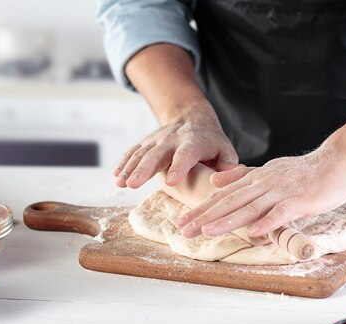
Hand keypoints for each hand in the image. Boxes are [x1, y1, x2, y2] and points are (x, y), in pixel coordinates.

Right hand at [114, 103, 238, 187]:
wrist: (192, 117)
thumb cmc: (211, 142)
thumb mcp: (226, 150)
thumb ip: (228, 166)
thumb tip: (229, 181)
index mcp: (193, 143)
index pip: (185, 155)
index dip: (179, 167)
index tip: (171, 181)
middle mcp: (172, 140)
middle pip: (156, 155)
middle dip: (144, 169)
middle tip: (133, 184)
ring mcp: (156, 140)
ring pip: (141, 154)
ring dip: (129, 168)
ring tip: (120, 183)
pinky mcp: (146, 143)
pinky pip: (133, 152)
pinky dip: (124, 163)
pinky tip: (116, 175)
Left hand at [177, 135, 345, 237]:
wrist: (339, 159)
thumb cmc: (307, 171)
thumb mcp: (270, 171)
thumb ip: (243, 176)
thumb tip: (215, 181)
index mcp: (257, 178)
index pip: (224, 195)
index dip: (203, 208)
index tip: (183, 221)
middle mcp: (265, 183)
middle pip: (231, 201)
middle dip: (206, 216)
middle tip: (183, 229)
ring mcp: (283, 191)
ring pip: (251, 207)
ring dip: (228, 220)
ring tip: (207, 231)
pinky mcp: (301, 200)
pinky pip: (281, 212)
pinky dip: (265, 222)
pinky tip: (251, 232)